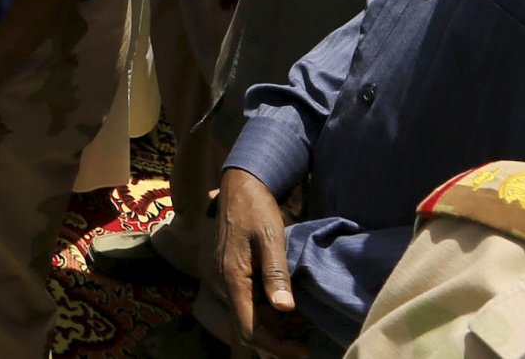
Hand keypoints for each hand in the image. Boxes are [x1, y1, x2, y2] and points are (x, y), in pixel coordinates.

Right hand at [215, 169, 307, 356]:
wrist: (237, 183)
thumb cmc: (256, 208)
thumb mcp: (271, 238)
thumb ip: (275, 273)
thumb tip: (285, 309)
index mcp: (232, 278)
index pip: (249, 329)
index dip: (275, 347)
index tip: (302, 351)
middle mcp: (222, 282)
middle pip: (245, 326)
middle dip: (274, 340)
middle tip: (303, 342)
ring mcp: (221, 277)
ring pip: (243, 314)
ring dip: (268, 325)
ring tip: (297, 327)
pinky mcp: (225, 271)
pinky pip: (242, 300)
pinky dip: (261, 310)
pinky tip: (280, 304)